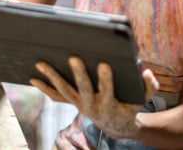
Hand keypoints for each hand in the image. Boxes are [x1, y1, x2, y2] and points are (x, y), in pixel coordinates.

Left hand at [30, 57, 158, 138]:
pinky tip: (32, 77)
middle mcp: (92, 106)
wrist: (117, 125)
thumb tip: (147, 73)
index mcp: (110, 103)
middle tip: (73, 58)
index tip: (105, 64)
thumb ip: (150, 86)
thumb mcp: (143, 98)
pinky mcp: (72, 103)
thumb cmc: (130, 105)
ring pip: (64, 91)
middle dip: (78, 74)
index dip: (106, 79)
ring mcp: (79, 105)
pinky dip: (44, 88)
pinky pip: (55, 97)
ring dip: (52, 77)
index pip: (108, 90)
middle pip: (82, 89)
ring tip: (40, 63)